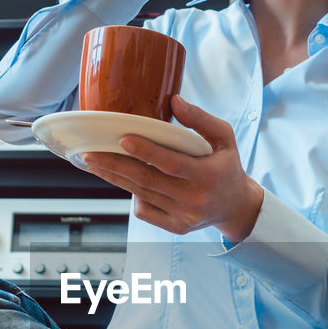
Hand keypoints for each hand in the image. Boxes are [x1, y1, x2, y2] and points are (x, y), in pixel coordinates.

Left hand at [81, 95, 263, 241]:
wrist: (236, 206)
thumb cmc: (227, 166)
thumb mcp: (225, 138)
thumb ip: (201, 119)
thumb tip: (174, 100)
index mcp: (208, 175)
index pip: (172, 163)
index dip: (147, 152)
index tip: (124, 139)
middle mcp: (195, 199)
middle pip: (149, 181)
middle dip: (116, 166)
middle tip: (91, 154)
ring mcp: (185, 216)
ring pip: (142, 195)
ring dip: (116, 179)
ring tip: (95, 163)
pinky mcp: (177, 228)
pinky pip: (145, 212)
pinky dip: (133, 196)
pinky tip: (123, 181)